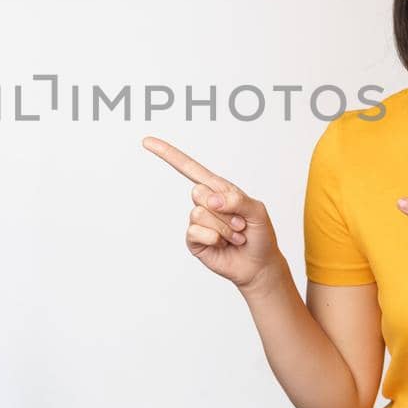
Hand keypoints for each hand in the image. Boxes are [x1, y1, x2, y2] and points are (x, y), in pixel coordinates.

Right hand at [142, 136, 285, 292]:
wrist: (258, 265)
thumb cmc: (260, 235)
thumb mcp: (257, 211)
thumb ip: (237, 200)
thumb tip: (211, 199)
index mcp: (219, 188)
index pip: (189, 168)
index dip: (168, 154)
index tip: (147, 142)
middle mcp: (205, 202)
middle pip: (198, 192)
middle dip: (225, 211)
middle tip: (239, 223)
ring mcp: (198, 222)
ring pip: (199, 213)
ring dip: (223, 228)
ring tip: (235, 236)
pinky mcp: (194, 240)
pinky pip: (196, 232)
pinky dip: (215, 238)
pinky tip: (223, 244)